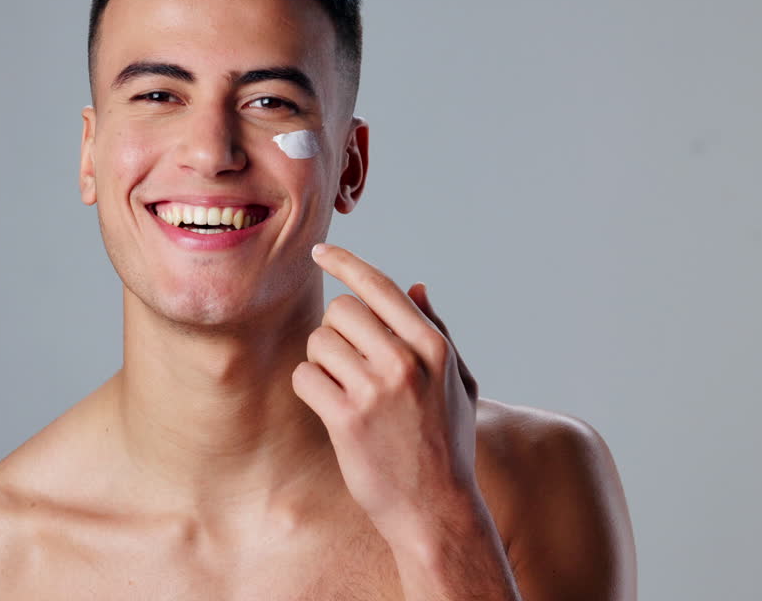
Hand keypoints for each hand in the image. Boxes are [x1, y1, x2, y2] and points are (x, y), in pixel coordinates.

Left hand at [292, 242, 480, 540]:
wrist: (435, 511)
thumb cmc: (446, 446)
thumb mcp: (457, 385)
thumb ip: (438, 332)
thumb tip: (416, 287)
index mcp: (434, 348)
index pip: (380, 287)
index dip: (345, 262)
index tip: (320, 250)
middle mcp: (406, 362)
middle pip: (341, 310)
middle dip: (335, 330)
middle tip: (347, 362)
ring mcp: (376, 391)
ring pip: (319, 342)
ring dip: (321, 361)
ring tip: (343, 389)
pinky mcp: (346, 420)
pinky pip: (304, 376)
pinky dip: (308, 387)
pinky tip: (329, 407)